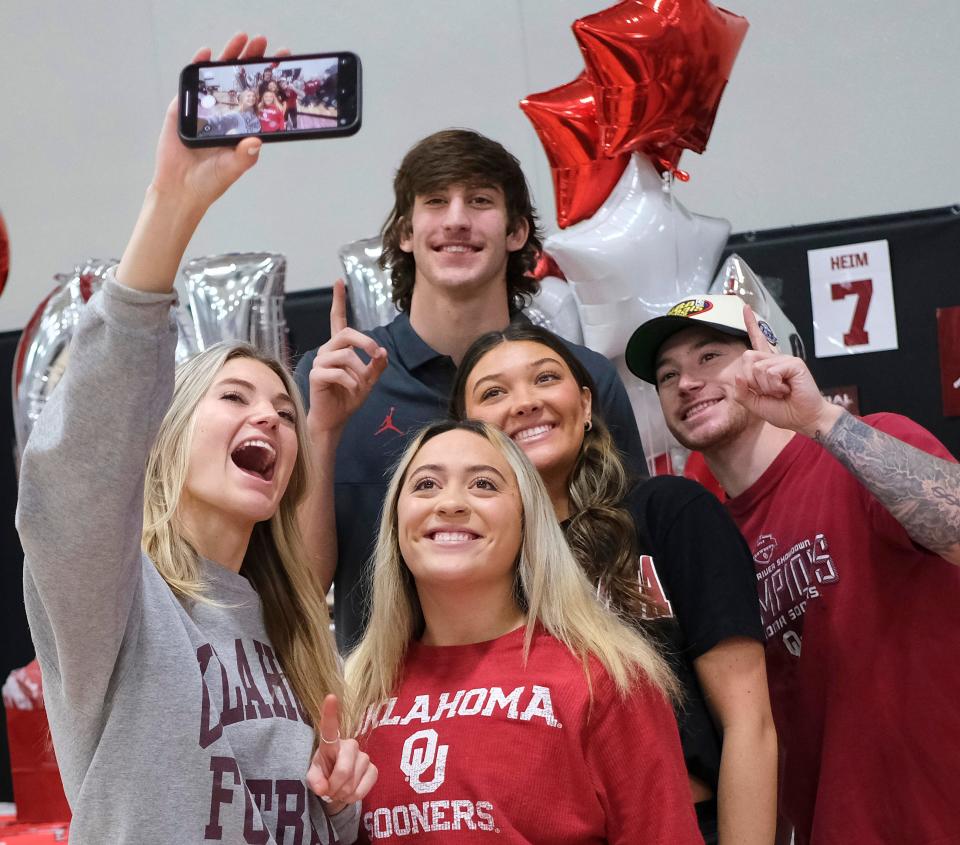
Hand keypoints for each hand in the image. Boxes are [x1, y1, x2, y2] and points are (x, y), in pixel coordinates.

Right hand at [150, 34, 290, 214]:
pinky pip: (192, 83)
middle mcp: (225, 113)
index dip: (268, 79)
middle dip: (251, 60)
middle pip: (240, 80)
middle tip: (262, 43)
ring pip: (218, 76)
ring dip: (229, 56)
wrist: (180, 188)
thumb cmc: (209, 181)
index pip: (258, 96)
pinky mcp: (183, 107)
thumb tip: (256, 142)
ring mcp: (203, 108)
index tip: (282, 63)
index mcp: (241, 125)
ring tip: (241, 40)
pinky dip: (198, 66)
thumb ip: (245, 156)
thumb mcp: (232, 168)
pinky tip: (206, 54)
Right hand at [306, 280, 387, 433]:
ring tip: (359, 385)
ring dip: (359, 371)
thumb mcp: (369, 380)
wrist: (335, 419)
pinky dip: (352, 382)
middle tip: (376, 355)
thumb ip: (377, 365)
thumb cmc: (349, 397)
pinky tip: (351, 390)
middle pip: (346, 333)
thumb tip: (382, 351)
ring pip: (345, 355)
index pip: (337, 320)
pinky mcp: (316, 375)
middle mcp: (327, 351)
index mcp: (339, 348)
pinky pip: (339, 373)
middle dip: (366, 342)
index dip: (338, 301)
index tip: (339, 282)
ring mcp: (320, 362)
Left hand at [306, 694, 377, 814]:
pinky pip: (364, 789)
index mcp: (330, 743)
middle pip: (343, 770)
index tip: (330, 697)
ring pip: (352, 784)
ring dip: (342, 794)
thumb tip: (323, 788)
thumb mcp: (313, 776)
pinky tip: (350, 792)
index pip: (330, 727)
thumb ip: (314, 780)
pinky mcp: (374, 769)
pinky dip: (354, 797)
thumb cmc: (324, 774)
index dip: (330, 713)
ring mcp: (364, 756)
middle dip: (334, 788)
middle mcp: (349, 745)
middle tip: (329, 791)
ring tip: (339, 790)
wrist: (338, 785)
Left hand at [734, 306, 841, 437]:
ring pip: (757, 368)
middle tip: (769, 391)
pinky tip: (787, 389)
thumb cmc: (784, 411)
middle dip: (751, 380)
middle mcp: (775, 359)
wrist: (804, 419)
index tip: (746, 308)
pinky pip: (770, 372)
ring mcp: (785, 359)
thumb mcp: (755, 404)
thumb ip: (742, 392)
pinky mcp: (794, 363)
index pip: (757, 342)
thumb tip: (738, 375)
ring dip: (765, 387)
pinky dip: (774, 386)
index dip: (751, 325)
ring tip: (781, 391)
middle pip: (747, 357)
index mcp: (767, 366)